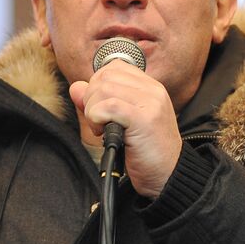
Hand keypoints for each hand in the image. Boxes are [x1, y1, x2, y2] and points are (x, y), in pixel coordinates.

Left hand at [69, 62, 181, 198]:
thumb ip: (98, 101)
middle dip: (92, 99)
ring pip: (103, 89)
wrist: (169, 176)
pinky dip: (97, 119)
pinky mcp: (144, 119)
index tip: (100, 109)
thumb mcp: (120, 121)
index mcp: (150, 87)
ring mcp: (150, 103)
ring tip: (103, 129)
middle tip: (99, 123)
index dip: (98, 85)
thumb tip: (75, 87)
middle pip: (105, 76)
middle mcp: (153, 90)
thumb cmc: (145, 152)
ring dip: (93, 111)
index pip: (114, 67)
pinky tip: (105, 133)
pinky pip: (108, 106)